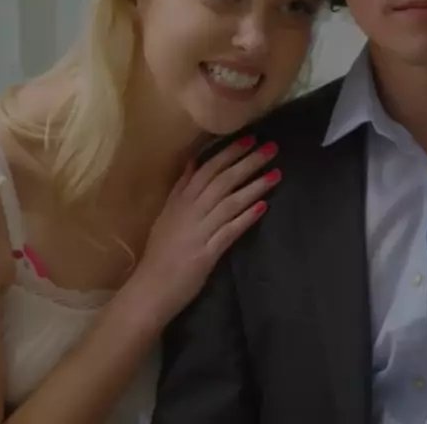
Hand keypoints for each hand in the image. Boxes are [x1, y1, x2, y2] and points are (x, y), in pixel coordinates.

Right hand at [134, 135, 278, 321]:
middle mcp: (189, 212)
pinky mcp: (206, 253)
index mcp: (179, 201)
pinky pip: (230, 231)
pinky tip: (264, 207)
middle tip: (271, 148)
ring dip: (254, 186)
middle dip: (248, 162)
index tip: (250, 138)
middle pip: (222, 181)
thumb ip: (181, 188)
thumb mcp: (167, 215)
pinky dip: (246, 218)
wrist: (150, 289)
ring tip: (276, 174)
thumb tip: (194, 161)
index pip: (207, 169)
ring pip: (229, 202)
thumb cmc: (160, 253)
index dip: (229, 153)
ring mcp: (198, 232)